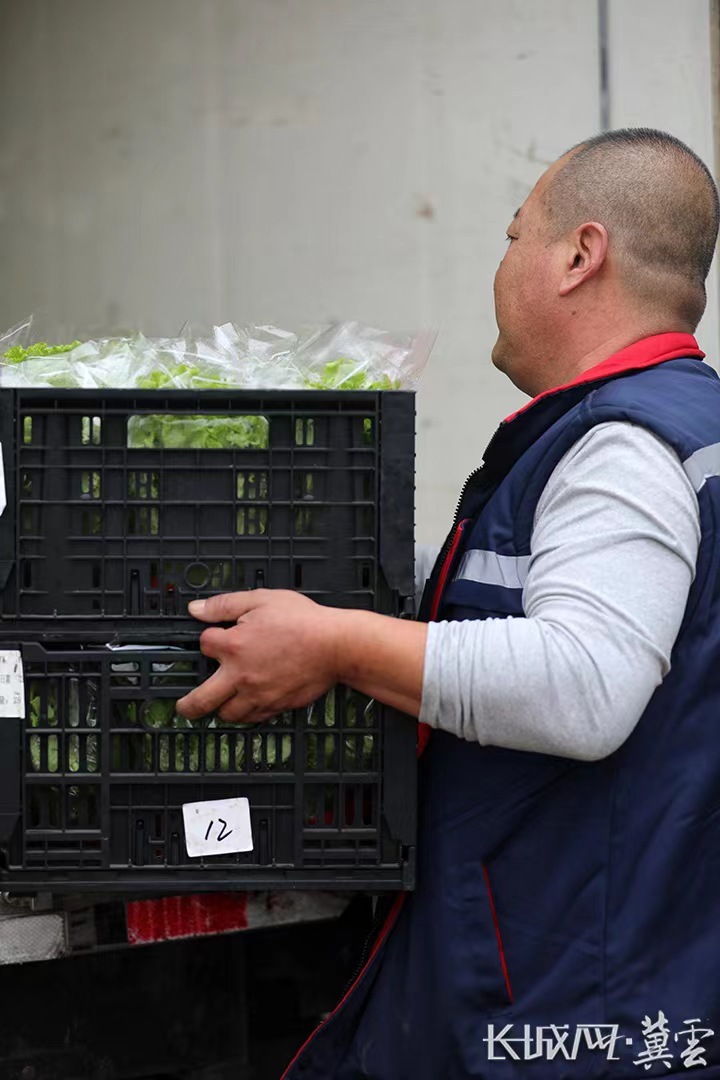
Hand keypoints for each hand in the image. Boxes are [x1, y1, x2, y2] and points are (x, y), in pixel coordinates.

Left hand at [175, 590, 341, 723]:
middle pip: (201, 700)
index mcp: (234, 646)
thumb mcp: (261, 600)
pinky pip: (253, 718)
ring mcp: (258, 694)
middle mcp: (240, 675)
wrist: (337, 646)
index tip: (215, 637)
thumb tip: (196, 610)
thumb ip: (224, 605)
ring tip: (218, 705)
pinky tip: (247, 707)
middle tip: (183, 707)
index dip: (208, 639)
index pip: (204, 645)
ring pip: (227, 714)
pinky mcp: (276, 706)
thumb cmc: (304, 621)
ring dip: (219, 709)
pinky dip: (246, 714)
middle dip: (187, 705)